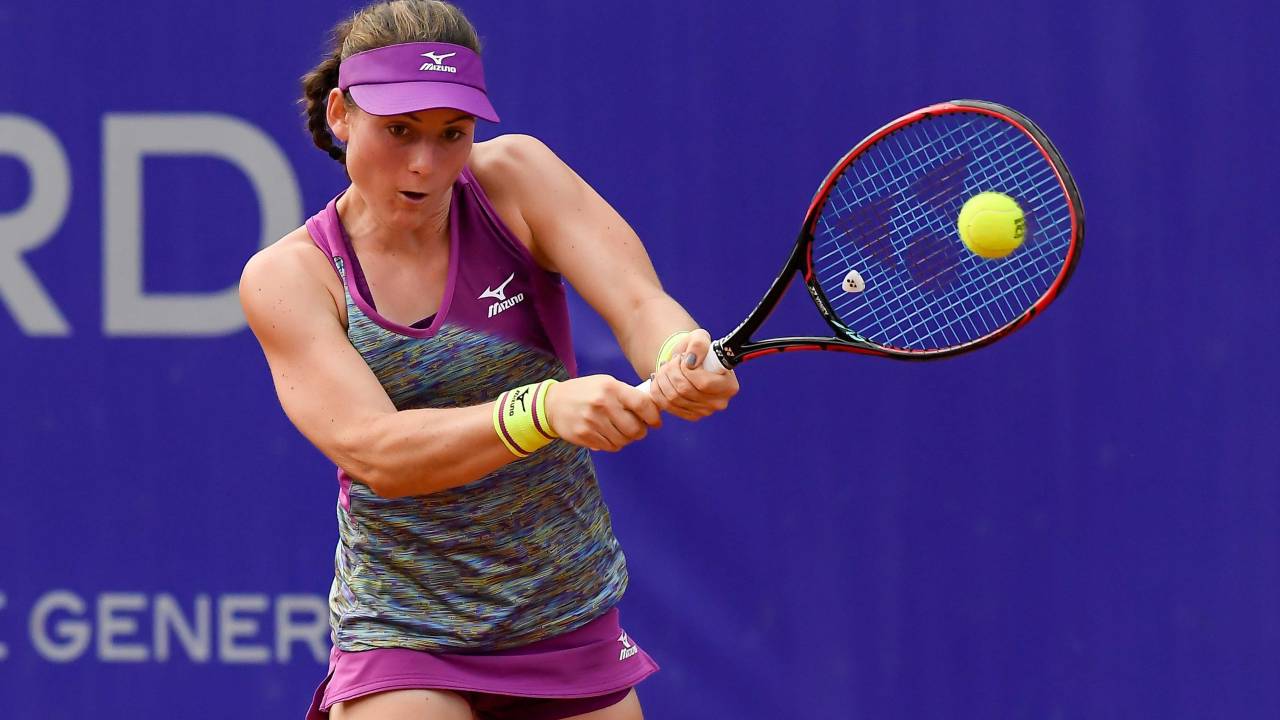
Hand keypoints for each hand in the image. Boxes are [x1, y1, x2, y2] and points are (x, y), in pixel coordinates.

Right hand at [545, 375, 661, 451]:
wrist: (553, 403)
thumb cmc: (585, 392)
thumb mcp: (605, 384)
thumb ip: (627, 395)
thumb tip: (652, 410)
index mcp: (610, 387)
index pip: (642, 404)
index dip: (653, 416)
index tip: (656, 422)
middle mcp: (602, 404)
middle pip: (635, 428)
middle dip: (640, 431)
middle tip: (637, 429)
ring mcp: (592, 421)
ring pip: (623, 441)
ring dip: (626, 439)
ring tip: (619, 431)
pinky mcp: (584, 435)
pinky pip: (610, 447)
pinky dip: (613, 444)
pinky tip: (607, 435)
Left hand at [648, 329, 738, 420]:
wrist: (689, 363)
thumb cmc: (697, 350)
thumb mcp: (700, 337)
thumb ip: (698, 344)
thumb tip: (691, 361)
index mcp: (729, 385)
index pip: (704, 383)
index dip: (687, 370)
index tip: (684, 358)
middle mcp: (719, 402)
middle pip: (685, 391)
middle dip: (672, 371)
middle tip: (672, 360)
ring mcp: (704, 412)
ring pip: (673, 398)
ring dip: (663, 379)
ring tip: (665, 367)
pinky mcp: (690, 416)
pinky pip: (666, 405)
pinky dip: (657, 390)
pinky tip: (660, 379)